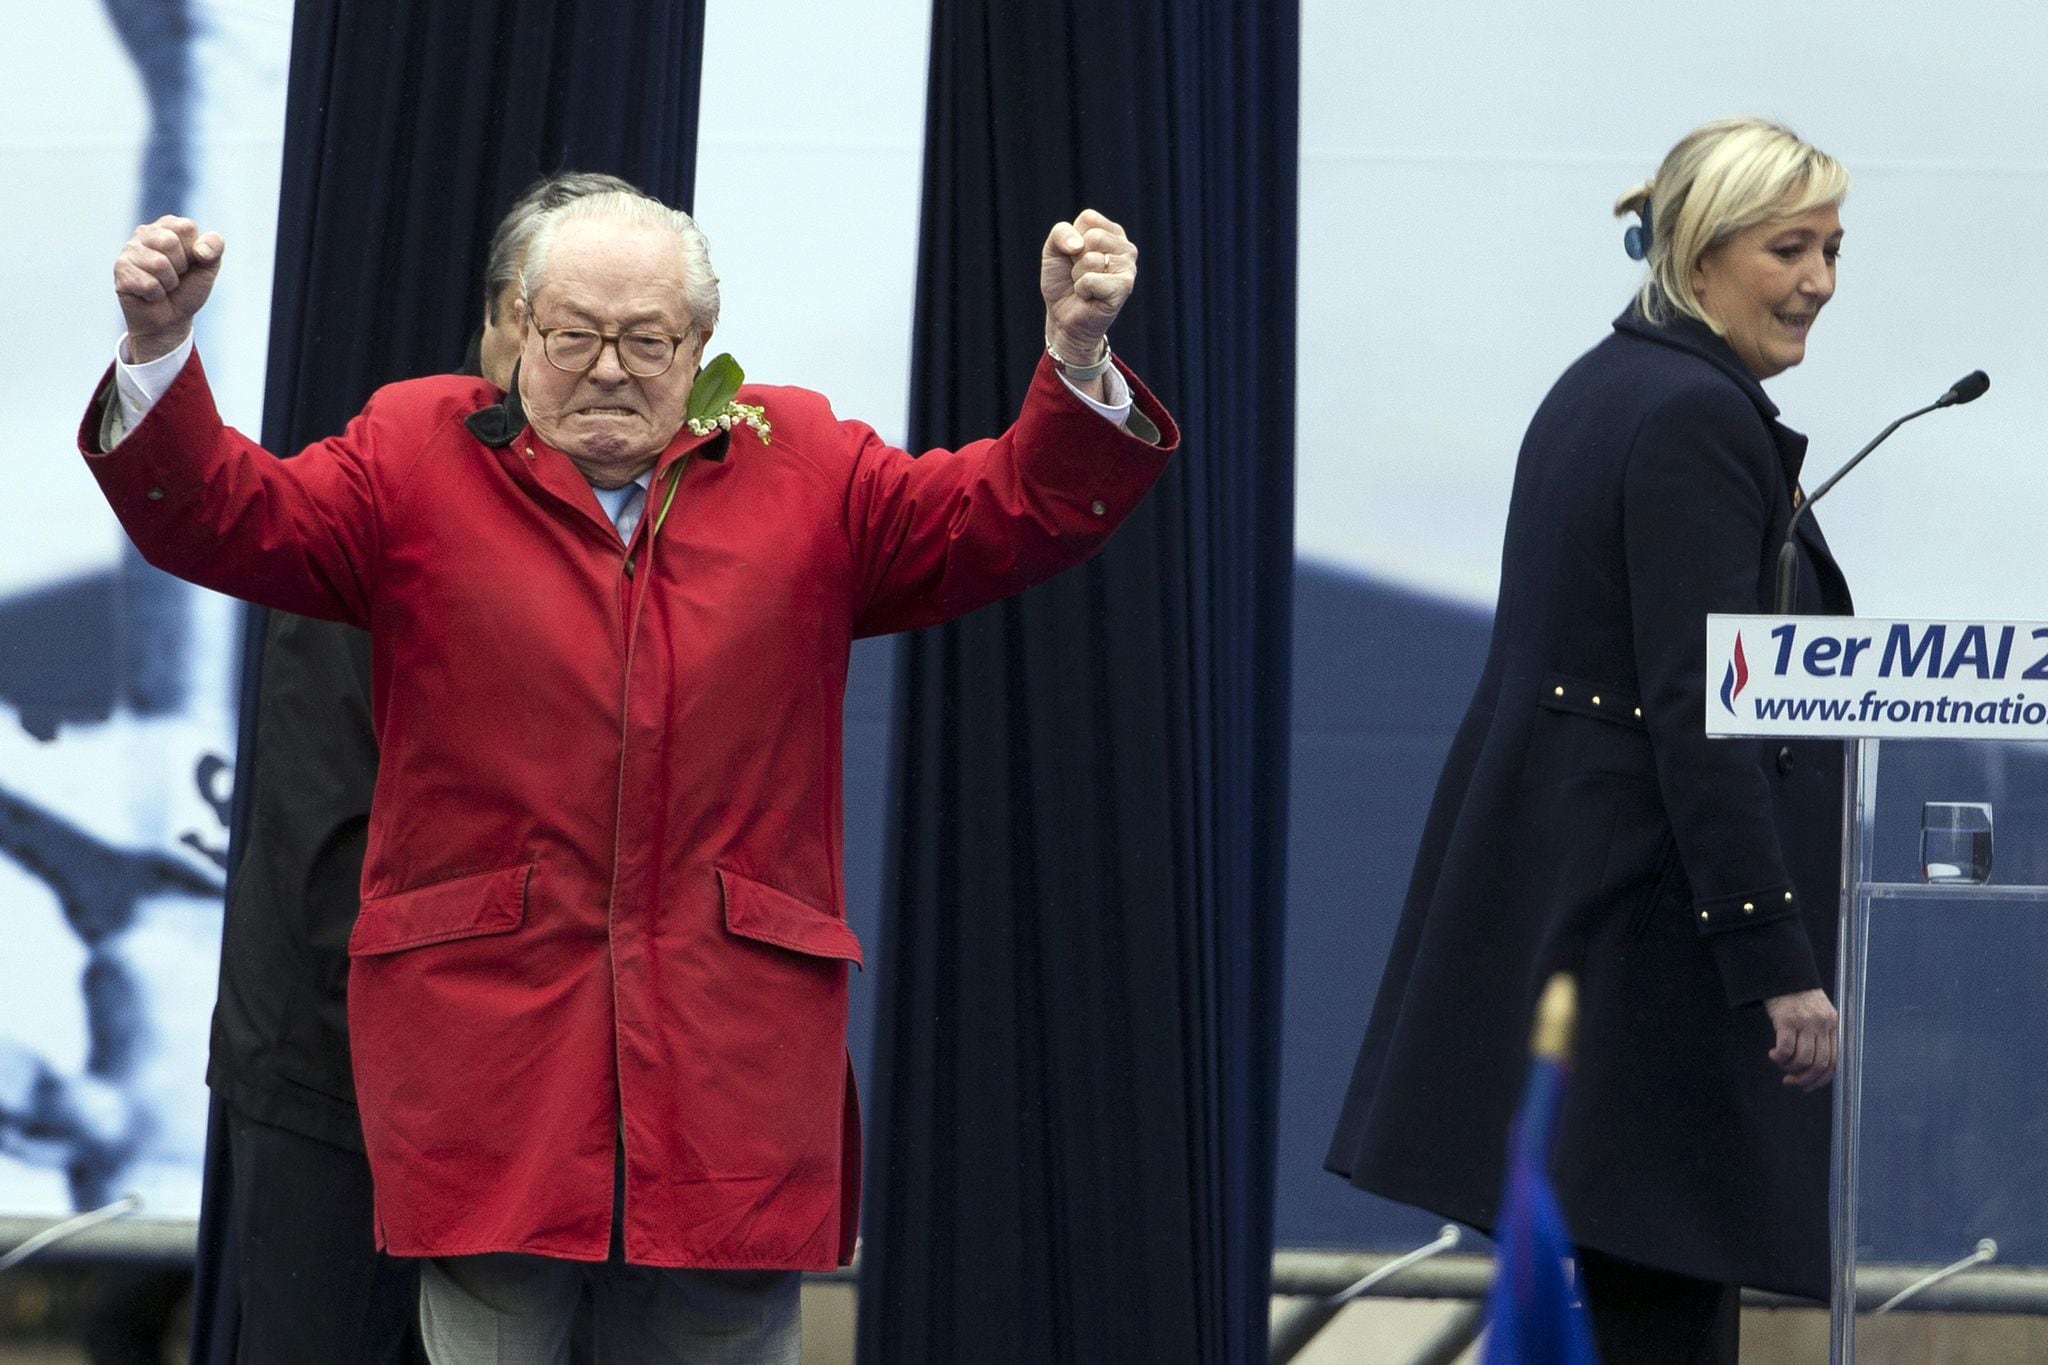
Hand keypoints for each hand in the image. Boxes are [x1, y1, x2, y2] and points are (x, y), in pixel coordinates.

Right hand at [113, 215, 224, 361]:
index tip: (191, 262)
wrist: (170, 319)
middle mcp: (145, 232)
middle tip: (176, 276)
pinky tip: (150, 293)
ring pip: (158, 263)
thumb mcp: (209, 267)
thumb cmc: (188, 289)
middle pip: (169, 242)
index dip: (195, 251)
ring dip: (169, 283)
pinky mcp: (120, 269)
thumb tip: (201, 251)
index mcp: (168, 226)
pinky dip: (156, 294)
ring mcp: (129, 249)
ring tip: (163, 285)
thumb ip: (214, 247)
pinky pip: (148, 283)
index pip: (186, 227)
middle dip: (180, 266)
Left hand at [1040, 209, 1136, 373]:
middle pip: (1092, 237)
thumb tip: (1078, 246)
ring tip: (1085, 287)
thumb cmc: (1063, 282)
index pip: (1089, 218)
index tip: (1075, 256)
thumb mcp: (1053, 250)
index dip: (1073, 238)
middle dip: (1076, 258)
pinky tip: (1090, 297)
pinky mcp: (1125, 287)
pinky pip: (1092, 280)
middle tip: (1080, 274)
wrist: (1063, 318)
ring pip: (1091, 259)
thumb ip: (1060, 232)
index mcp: (1112, 233)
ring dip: (1079, 276)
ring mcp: (1129, 267)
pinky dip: (1082, 290)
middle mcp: (1126, 248)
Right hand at [1763, 988, 1835, 1089]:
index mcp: (1833, 1025)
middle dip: (1804, 1078)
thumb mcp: (1817, 1013)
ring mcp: (1806, 1022)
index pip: (1834, 1061)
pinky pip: (1786, 1049)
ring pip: (1802, 1059)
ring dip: (1789, 1068)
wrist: (1782, 973)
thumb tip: (1814, 1065)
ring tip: (1780, 1062)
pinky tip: (1773, 1054)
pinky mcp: (1787, 1020)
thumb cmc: (1796, 995)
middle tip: (1790, 1081)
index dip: (1821, 1079)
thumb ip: (1820, 1034)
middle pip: (1819, 1064)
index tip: (1808, 1086)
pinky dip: (1779, 1057)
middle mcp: (1823, 1025)